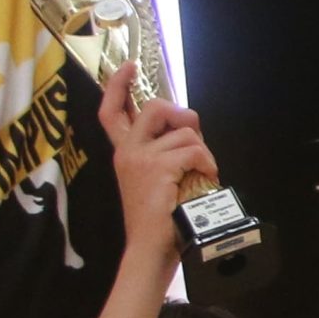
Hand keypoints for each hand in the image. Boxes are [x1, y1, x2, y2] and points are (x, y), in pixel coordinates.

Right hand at [99, 63, 218, 255]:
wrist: (150, 249)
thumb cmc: (158, 220)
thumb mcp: (156, 179)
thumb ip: (163, 153)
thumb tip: (186, 130)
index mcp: (124, 153)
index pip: (111, 111)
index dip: (117, 85)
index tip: (129, 68)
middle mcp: (126, 151)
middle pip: (154, 107)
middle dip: (182, 114)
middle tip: (194, 136)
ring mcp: (140, 158)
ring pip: (184, 131)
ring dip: (202, 150)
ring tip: (202, 172)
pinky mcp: (157, 167)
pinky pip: (194, 149)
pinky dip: (207, 162)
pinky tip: (206, 177)